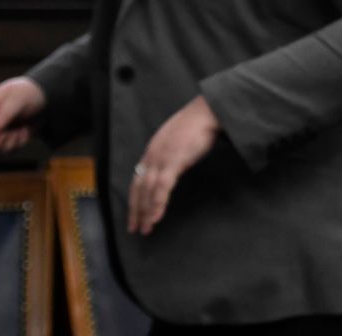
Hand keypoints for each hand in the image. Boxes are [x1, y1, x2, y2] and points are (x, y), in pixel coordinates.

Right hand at [0, 77, 45, 151]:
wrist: (42, 99)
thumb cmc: (24, 93)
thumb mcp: (16, 99)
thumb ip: (4, 115)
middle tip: (8, 134)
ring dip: (10, 142)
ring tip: (20, 128)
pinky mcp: (7, 141)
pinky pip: (9, 150)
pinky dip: (19, 142)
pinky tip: (25, 130)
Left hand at [128, 95, 218, 235]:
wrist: (207, 112)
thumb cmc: (198, 122)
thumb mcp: (178, 138)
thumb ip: (171, 151)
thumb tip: (173, 162)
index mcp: (152, 150)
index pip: (138, 179)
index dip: (134, 198)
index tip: (134, 213)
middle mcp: (152, 156)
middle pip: (138, 188)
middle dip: (135, 211)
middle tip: (134, 229)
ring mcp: (161, 159)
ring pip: (147, 191)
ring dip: (145, 212)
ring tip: (145, 229)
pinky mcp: (173, 162)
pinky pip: (162, 188)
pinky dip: (157, 204)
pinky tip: (155, 218)